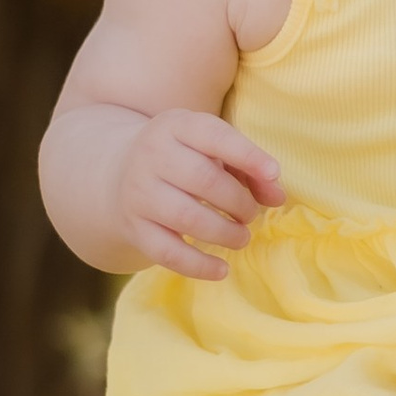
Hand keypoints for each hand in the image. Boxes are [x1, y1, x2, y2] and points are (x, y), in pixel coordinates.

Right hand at [115, 108, 284, 275]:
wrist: (118, 173)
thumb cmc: (183, 159)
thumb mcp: (212, 149)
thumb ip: (249, 168)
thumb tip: (277, 196)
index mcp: (175, 126)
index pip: (214, 136)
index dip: (248, 155)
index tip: (273, 173)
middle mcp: (151, 155)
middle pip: (204, 180)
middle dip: (238, 203)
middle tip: (250, 214)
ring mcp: (139, 192)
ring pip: (187, 218)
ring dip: (225, 232)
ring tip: (241, 236)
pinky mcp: (133, 227)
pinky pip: (168, 252)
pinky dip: (199, 265)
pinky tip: (221, 269)